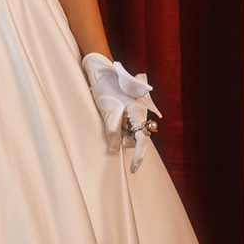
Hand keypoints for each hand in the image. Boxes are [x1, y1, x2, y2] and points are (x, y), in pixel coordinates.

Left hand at [82, 52, 162, 171]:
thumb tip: (114, 149)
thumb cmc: (106, 89)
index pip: (142, 140)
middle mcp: (140, 114)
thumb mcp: (108, 112)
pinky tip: (110, 115)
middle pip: (135, 138)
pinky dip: (117, 126)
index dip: (139, 156)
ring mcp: (136, 114)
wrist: (102, 73)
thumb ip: (112, 132)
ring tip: (109, 115)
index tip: (133, 169)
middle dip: (122, 139)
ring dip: (118, 132)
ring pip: (129, 133)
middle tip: (110, 124)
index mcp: (138, 113)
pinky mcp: (129, 113)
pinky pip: (125, 126)